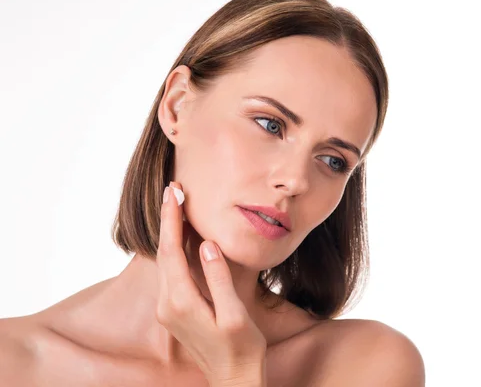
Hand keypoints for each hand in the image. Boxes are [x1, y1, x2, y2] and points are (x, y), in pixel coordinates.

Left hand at [156, 181, 266, 385]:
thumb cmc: (241, 349)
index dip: (172, 219)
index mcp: (180, 302)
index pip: (171, 251)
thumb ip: (218, 279)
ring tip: (177, 205)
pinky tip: (184, 237)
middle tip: (174, 189)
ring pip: (164, 262)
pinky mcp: (174, 311)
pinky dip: (174, 249)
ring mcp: (167, 309)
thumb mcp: (234, 315)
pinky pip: (170, 272)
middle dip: (168, 219)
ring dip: (170, 233)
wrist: (233, 380)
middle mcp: (166, 304)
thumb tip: (206, 244)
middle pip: (163, 252)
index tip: (173, 192)